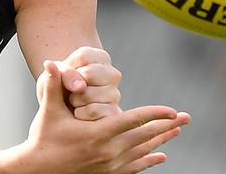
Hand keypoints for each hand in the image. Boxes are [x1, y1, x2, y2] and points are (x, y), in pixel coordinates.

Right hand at [23, 61, 189, 173]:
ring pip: (143, 152)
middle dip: (167, 126)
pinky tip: (160, 155)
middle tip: (187, 118)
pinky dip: (149, 160)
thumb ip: (53, 85)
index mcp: (97, 134)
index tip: (172, 110)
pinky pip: (135, 167)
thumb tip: (50, 62)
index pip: (132, 121)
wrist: (38, 170)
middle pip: (144, 136)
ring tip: (177, 131)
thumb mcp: (48, 110)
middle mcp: (108, 152)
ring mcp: (110, 165)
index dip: (154, 114)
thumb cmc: (43, 137)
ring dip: (161, 140)